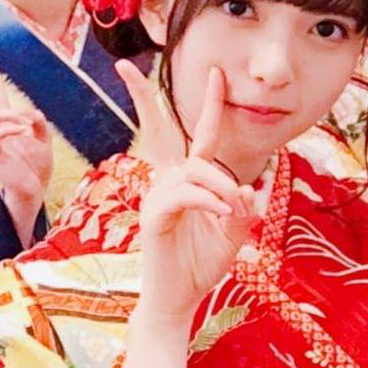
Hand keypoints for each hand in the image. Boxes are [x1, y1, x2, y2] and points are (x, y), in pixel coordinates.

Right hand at [117, 61, 255, 322]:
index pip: (199, 134)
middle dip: (143, 98)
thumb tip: (243, 187)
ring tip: (232, 212)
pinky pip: (187, 195)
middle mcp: (168, 181)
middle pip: (158, 130)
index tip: (215, 70)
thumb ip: (241, 209)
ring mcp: (157, 196)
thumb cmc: (202, 265)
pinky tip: (222, 214)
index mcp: (187, 180)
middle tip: (124, 66)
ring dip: (220, 187)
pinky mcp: (154, 216)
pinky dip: (210, 202)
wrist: (179, 301)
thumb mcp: (234, 234)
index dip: (208, 102)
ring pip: (194, 169)